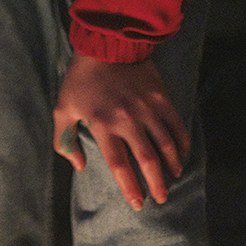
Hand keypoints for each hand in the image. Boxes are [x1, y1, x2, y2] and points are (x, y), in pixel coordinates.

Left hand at [52, 55, 189, 209]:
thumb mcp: (63, 108)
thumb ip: (65, 140)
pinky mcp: (160, 96)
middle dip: (156, 183)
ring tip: (172, 177)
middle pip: (147, 159)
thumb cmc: (81, 79)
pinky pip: (176, 124)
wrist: (106, 42)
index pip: (119, 164)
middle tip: (161, 198)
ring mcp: (146, 108)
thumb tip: (79, 166)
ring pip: (165, 144)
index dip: (130, 187)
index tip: (138, 203)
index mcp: (102, 124)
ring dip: (171, 165)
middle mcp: (127, 119)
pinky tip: (182, 153)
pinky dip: (181, 141)